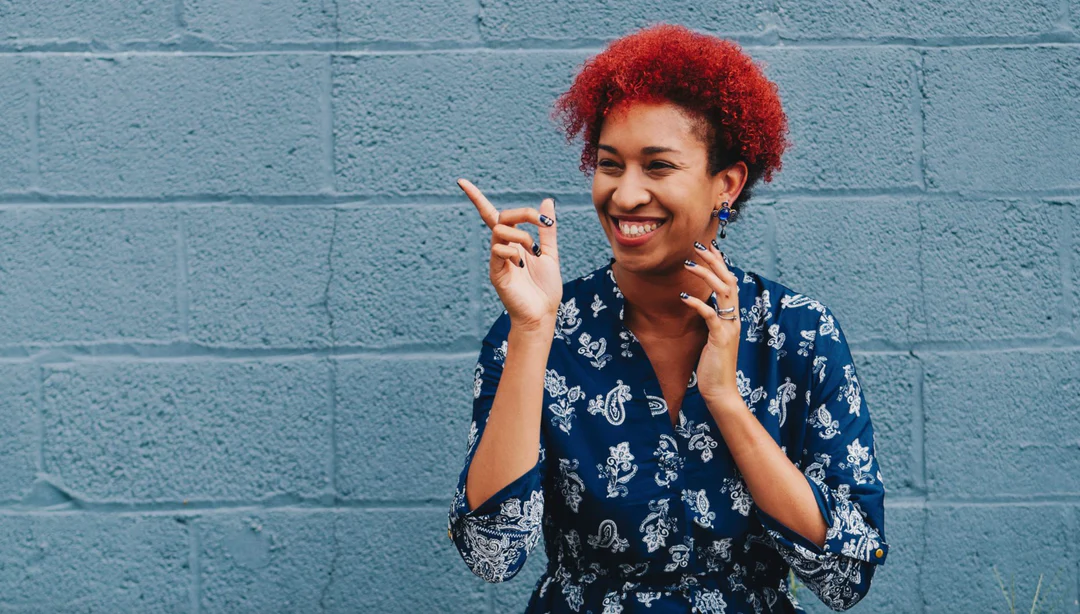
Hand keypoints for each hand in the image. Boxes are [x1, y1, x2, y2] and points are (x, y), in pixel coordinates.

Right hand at [458, 178, 562, 330]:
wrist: (543, 313)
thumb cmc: (545, 288)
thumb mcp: (550, 253)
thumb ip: (547, 228)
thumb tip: (547, 201)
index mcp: (513, 242)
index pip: (491, 215)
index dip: (476, 198)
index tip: (461, 181)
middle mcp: (502, 248)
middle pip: (500, 217)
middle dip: (523, 213)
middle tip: (541, 222)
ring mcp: (497, 260)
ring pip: (499, 231)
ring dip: (521, 235)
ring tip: (533, 252)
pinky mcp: (495, 273)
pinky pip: (498, 250)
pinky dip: (513, 252)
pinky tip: (522, 265)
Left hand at [679, 240, 743, 410]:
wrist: (720, 391)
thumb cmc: (713, 366)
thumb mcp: (712, 338)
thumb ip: (711, 320)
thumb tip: (702, 305)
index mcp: (733, 317)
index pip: (729, 282)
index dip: (720, 263)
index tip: (709, 246)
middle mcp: (734, 319)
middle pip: (728, 280)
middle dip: (714, 260)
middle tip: (698, 245)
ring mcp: (729, 328)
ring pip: (723, 292)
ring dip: (705, 275)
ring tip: (688, 263)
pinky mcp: (721, 338)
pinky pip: (711, 315)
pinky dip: (698, 304)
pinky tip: (684, 297)